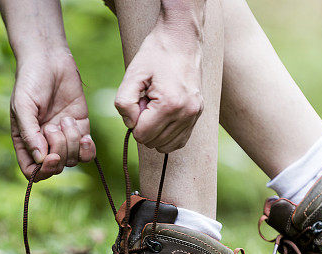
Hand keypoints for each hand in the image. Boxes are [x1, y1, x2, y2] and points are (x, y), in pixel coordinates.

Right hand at [10, 52, 95, 180]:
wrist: (50, 59)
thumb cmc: (30, 81)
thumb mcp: (23, 106)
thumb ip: (30, 133)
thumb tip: (40, 159)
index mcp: (26, 142)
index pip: (32, 171)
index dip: (43, 171)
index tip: (51, 156)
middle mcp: (45, 144)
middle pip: (56, 168)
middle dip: (59, 150)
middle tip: (53, 126)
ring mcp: (64, 138)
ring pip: (73, 160)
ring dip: (72, 143)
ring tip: (65, 119)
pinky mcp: (81, 129)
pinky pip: (87, 152)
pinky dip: (87, 148)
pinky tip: (84, 134)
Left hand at [114, 24, 202, 152]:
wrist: (181, 40)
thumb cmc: (155, 55)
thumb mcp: (132, 74)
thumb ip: (123, 102)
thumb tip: (130, 124)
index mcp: (170, 104)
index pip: (142, 135)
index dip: (133, 121)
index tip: (138, 101)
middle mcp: (187, 113)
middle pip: (154, 142)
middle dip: (144, 126)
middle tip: (147, 101)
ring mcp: (195, 115)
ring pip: (166, 145)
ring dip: (156, 130)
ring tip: (156, 106)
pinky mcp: (198, 114)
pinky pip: (180, 141)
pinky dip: (167, 135)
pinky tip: (163, 116)